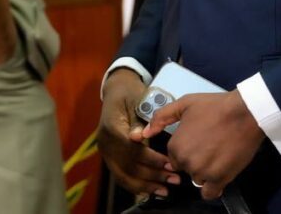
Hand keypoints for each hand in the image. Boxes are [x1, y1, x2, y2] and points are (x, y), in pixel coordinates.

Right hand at [98, 69, 180, 196]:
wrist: (117, 90)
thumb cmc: (131, 93)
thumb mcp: (137, 99)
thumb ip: (138, 120)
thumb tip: (137, 138)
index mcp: (112, 126)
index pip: (131, 150)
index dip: (151, 160)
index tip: (171, 165)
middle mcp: (105, 142)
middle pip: (128, 166)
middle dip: (152, 176)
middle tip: (175, 180)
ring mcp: (105, 151)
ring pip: (123, 176)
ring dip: (145, 185)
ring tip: (165, 190)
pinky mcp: (109, 157)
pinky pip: (120, 176)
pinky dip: (136, 186)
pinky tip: (150, 191)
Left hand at [143, 90, 263, 200]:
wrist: (244, 113)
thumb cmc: (214, 106)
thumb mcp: (185, 104)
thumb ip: (162, 117)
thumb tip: (144, 133)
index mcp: (176, 145)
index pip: (174, 157)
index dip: (185, 149)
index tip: (197, 141)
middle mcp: (186, 162)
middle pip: (186, 168)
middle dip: (194, 160)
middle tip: (209, 146)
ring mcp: (203, 172)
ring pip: (198, 179)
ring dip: (205, 172)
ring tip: (217, 155)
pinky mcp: (220, 179)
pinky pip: (209, 193)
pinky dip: (213, 187)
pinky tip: (218, 174)